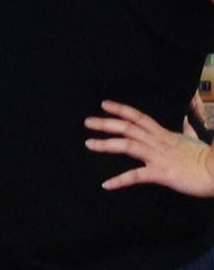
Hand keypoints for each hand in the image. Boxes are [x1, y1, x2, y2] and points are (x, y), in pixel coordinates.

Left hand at [85, 99, 213, 197]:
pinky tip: (106, 184)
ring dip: (106, 144)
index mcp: (164, 135)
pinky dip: (120, 180)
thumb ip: (186, 131)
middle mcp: (158, 142)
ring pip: (128, 145)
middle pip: (128, 128)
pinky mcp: (161, 173)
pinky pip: (136, 176)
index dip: (121, 109)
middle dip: (106, 123)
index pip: (139, 117)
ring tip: (89, 144)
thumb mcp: (194, 141)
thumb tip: (185, 122)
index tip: (104, 104)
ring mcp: (158, 157)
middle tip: (87, 122)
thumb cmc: (208, 159)